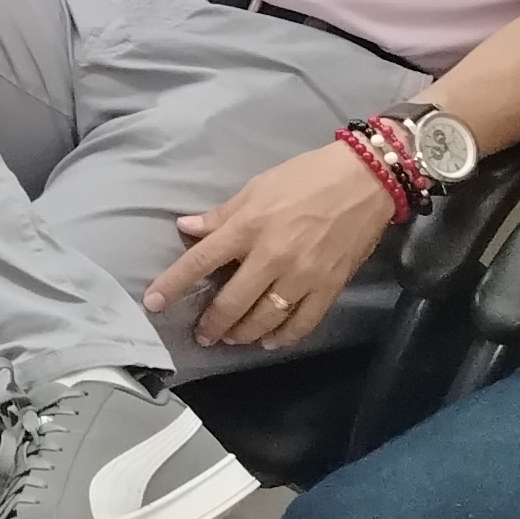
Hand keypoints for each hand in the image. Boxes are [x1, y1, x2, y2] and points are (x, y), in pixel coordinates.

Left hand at [145, 140, 395, 351]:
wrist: (366, 179)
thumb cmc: (306, 177)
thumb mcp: (256, 187)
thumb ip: (221, 215)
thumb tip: (186, 228)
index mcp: (248, 227)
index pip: (200, 261)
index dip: (173, 285)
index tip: (153, 303)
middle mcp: (271, 256)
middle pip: (231, 302)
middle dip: (211, 324)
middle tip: (202, 334)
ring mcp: (302, 276)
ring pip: (263, 319)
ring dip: (243, 334)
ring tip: (232, 337)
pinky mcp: (330, 287)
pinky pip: (301, 323)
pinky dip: (283, 337)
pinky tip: (270, 341)